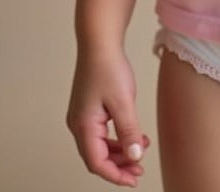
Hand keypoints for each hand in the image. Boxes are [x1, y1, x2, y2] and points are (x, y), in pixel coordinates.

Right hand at [67, 46, 150, 186]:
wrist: (99, 42)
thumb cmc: (108, 67)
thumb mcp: (124, 102)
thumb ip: (129, 132)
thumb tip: (134, 157)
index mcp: (83, 125)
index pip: (97, 163)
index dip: (116, 175)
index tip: (134, 179)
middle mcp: (78, 124)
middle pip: (97, 156)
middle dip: (119, 166)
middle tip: (139, 169)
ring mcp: (82, 116)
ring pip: (100, 145)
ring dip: (120, 151)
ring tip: (141, 150)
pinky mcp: (89, 109)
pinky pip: (102, 132)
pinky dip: (117, 138)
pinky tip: (134, 135)